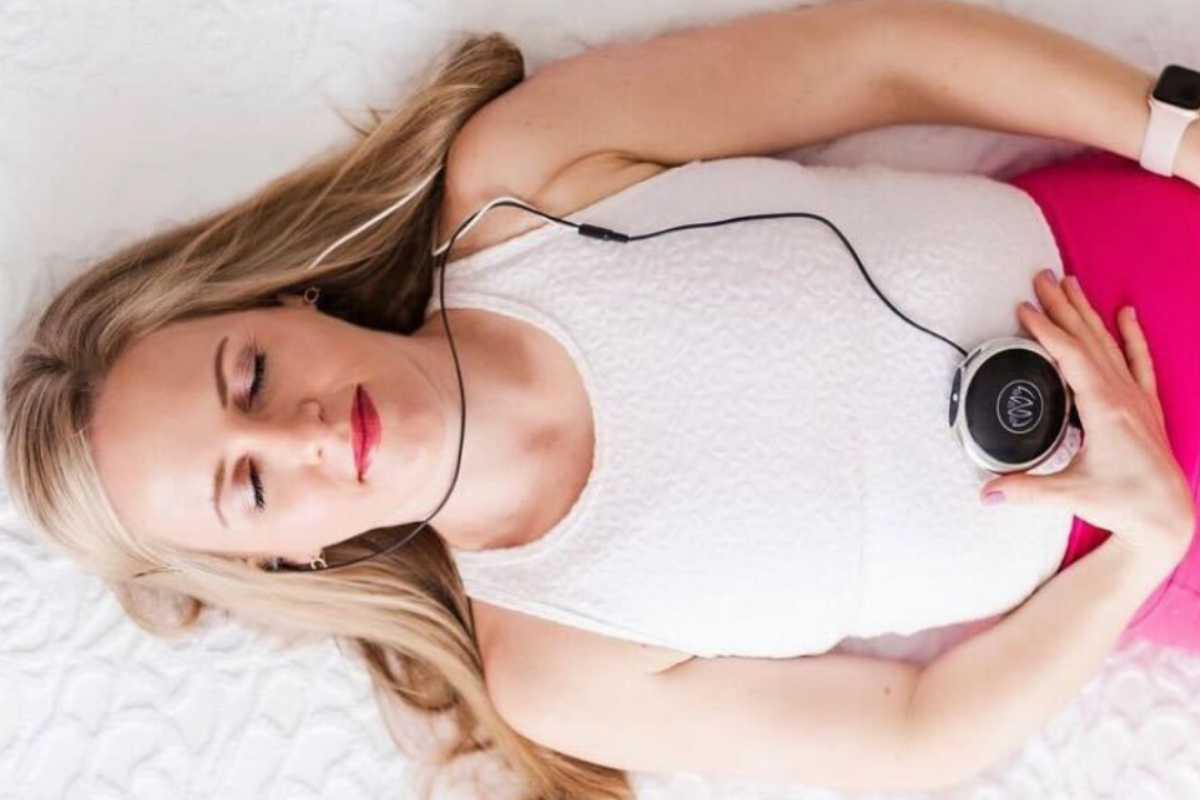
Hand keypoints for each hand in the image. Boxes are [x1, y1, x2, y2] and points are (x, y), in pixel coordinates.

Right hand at [979, 269, 1195, 564]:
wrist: (1168, 517)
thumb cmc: (1127, 503)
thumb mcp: (1069, 495)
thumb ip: (1024, 489)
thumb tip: (987, 490)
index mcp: (1104, 408)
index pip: (1069, 355)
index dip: (1044, 329)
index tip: (1024, 309)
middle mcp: (1122, 396)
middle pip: (1087, 338)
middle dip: (1062, 306)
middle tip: (1042, 278)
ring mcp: (1136, 398)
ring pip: (1109, 342)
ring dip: (1087, 313)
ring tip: (1071, 285)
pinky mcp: (1145, 407)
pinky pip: (1138, 360)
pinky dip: (1132, 335)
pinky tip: (1126, 315)